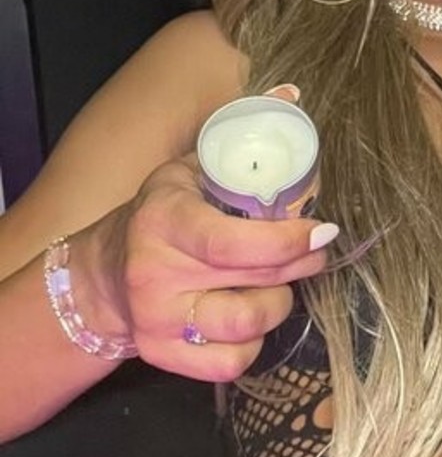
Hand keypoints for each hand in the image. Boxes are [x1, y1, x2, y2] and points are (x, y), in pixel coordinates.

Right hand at [81, 90, 336, 380]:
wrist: (105, 278)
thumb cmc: (162, 216)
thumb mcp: (191, 170)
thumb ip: (241, 139)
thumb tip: (292, 93)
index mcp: (164, 222)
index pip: (231, 244)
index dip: (285, 242)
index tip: (322, 231)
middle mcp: (156, 275)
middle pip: (253, 284)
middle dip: (297, 266)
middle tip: (313, 249)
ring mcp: (159, 322)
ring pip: (247, 326)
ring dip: (276, 304)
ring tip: (274, 284)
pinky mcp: (165, 358)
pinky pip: (233, 363)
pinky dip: (252, 342)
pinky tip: (248, 318)